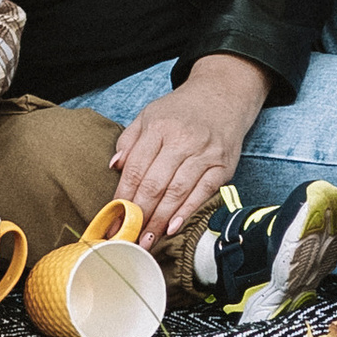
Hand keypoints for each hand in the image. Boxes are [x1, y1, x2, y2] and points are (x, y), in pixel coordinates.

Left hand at [110, 55, 269, 237]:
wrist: (223, 96)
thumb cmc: (181, 110)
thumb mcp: (149, 114)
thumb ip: (129, 140)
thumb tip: (114, 167)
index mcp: (159, 127)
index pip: (136, 168)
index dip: (123, 197)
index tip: (113, 219)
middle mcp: (182, 140)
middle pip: (155, 184)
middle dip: (139, 215)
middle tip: (128, 238)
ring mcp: (204, 153)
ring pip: (177, 192)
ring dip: (160, 221)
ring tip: (147, 240)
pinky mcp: (223, 165)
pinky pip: (203, 193)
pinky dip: (187, 211)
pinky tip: (173, 227)